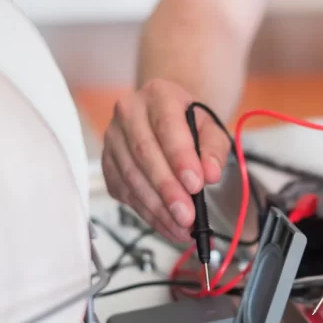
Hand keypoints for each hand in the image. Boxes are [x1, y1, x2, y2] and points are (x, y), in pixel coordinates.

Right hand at [101, 79, 230, 241]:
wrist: (167, 117)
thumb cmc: (189, 123)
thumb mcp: (211, 128)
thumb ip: (214, 149)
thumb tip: (211, 173)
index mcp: (158, 95)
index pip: (167, 126)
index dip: (180, 158)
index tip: (196, 185)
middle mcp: (129, 113)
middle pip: (145, 154)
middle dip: (168, 190)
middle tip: (188, 216)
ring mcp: (113, 138)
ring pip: (132, 177)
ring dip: (157, 207)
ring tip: (181, 227)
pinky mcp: (108, 163)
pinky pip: (125, 192)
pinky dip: (147, 213)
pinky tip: (167, 225)